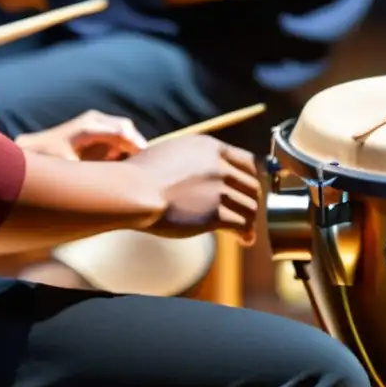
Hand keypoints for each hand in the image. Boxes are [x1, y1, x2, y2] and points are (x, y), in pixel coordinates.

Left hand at [15, 110, 146, 161]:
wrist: (34, 148)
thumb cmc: (51, 160)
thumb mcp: (70, 169)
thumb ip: (92, 172)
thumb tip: (114, 178)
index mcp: (87, 129)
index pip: (120, 132)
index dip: (135, 144)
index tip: (145, 157)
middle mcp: (92, 119)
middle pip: (125, 126)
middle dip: (136, 143)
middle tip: (145, 162)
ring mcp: (94, 118)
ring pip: (123, 127)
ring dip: (130, 143)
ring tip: (132, 161)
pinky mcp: (94, 122)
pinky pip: (117, 129)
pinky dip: (122, 142)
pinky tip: (116, 157)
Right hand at [125, 135, 261, 245]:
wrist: (133, 190)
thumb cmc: (141, 173)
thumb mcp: (174, 150)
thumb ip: (195, 157)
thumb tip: (201, 166)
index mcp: (211, 147)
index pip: (248, 161)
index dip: (253, 177)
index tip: (250, 188)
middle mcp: (219, 166)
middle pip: (253, 185)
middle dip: (253, 200)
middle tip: (249, 211)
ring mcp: (219, 189)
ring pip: (251, 206)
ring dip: (252, 220)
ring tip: (248, 229)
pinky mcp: (215, 213)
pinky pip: (242, 224)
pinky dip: (246, 233)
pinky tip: (245, 239)